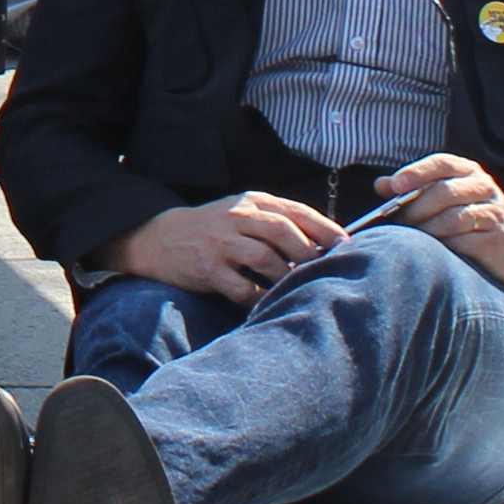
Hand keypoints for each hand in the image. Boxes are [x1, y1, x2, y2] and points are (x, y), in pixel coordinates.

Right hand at [105, 190, 338, 304]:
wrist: (158, 238)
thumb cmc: (211, 229)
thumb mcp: (241, 213)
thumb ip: (275, 222)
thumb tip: (322, 245)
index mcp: (252, 201)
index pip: (296, 212)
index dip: (325, 230)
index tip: (346, 247)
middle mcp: (237, 217)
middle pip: (284, 232)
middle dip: (308, 255)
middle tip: (321, 272)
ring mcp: (221, 242)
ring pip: (266, 259)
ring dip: (285, 277)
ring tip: (294, 287)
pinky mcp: (208, 268)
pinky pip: (243, 287)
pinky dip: (260, 297)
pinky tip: (267, 302)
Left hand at [356, 154, 503, 287]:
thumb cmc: (469, 216)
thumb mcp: (445, 196)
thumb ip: (414, 188)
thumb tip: (381, 185)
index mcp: (469, 171)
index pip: (442, 163)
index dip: (417, 172)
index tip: (395, 186)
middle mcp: (485, 187)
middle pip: (445, 192)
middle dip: (417, 208)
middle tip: (400, 222)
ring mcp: (495, 213)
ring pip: (454, 218)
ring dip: (428, 229)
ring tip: (413, 238)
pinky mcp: (499, 240)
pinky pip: (466, 242)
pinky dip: (446, 246)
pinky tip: (436, 251)